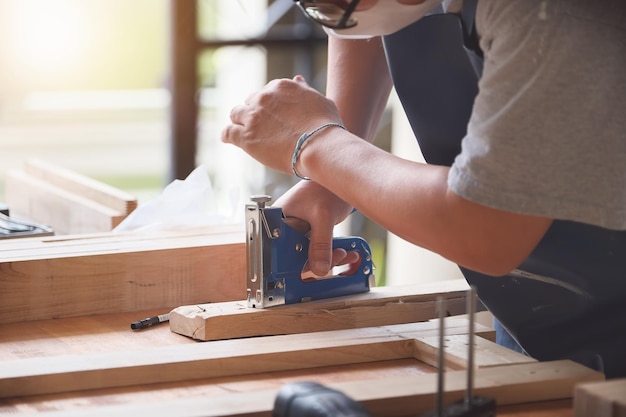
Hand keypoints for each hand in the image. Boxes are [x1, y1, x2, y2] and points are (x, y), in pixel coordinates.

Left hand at [221, 75, 342, 173]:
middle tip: (263, 127)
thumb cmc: (326, 126)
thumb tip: (298, 78)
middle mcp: (264, 98)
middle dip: (255, 112)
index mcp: (281, 86)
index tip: (274, 116)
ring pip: (236, 114)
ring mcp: (253, 117)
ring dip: (240, 121)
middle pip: (250, 102)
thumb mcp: (319, 100)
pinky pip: (228, 133)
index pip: (267, 91)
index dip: (269, 105)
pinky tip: (229, 139)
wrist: (319, 147)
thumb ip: (305, 89)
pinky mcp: (246, 137)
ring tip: (245, 132)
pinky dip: (227, 135)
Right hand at [275, 181, 357, 276]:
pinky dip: (332, 254)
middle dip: (318, 262)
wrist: (337, 180)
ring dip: (329, 259)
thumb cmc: (325, 188)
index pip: (279, 252)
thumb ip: (320, 245)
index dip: (294, 264)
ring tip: (345, 253)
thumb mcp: (323, 217)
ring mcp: (297, 233)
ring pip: (309, 257)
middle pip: (295, 258)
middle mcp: (284, 229)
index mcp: (277, 221)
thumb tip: (320, 270)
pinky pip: (318, 252)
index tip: (313, 269)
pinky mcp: (309, 235)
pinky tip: (347, 252)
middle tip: (337, 257)